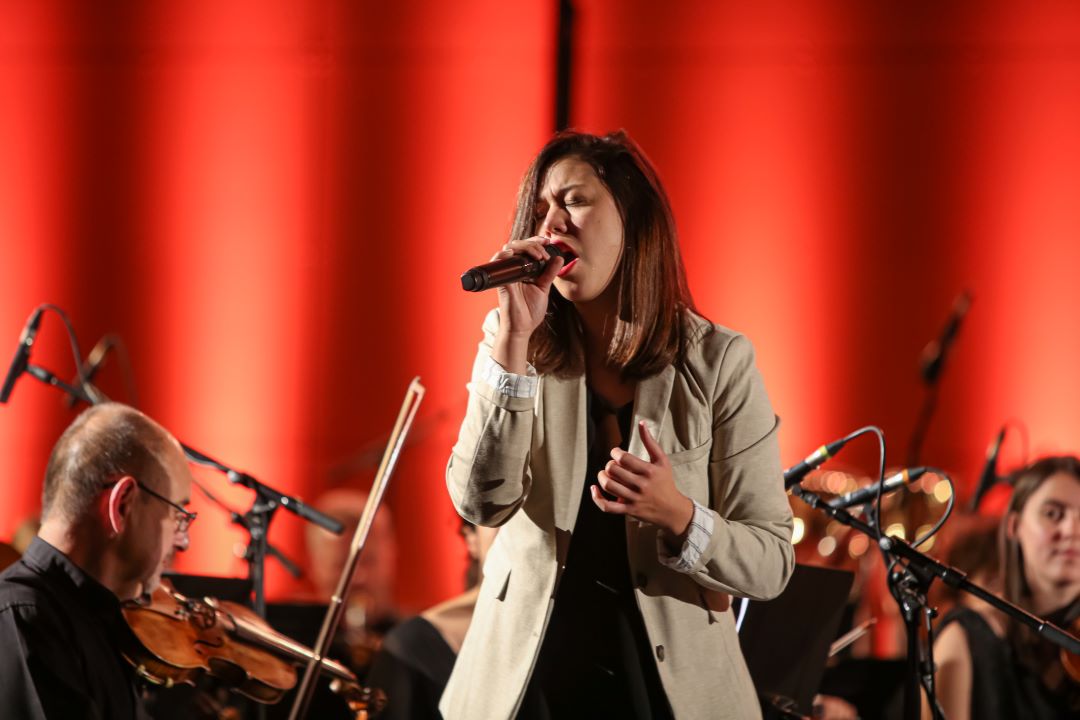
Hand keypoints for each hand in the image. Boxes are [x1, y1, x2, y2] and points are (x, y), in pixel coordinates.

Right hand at [491, 237, 562, 372]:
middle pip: (517, 245)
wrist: (522, 328)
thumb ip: (549, 273)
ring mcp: (506, 275)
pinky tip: (512, 254)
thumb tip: (559, 258)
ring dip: (523, 247)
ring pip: (508, 250)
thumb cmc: (530, 311)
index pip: (526, 249)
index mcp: (523, 270)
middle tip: (544, 248)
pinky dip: (502, 255)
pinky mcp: (501, 281)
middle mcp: (513, 270)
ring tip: (537, 254)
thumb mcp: (544, 288)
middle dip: (532, 243)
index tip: (548, 241)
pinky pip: (496, 263)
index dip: (535, 242)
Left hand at [591, 421, 693, 537]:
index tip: (617, 453)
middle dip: (609, 465)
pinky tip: (594, 488)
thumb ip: (650, 442)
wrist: (672, 510)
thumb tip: (641, 422)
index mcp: (649, 471)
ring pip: (609, 486)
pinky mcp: (629, 510)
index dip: (615, 453)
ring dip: (602, 477)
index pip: (623, 458)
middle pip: (613, 471)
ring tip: (605, 474)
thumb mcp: (662, 460)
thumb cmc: (665, 482)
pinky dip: (597, 498)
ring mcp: (634, 499)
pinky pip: (607, 506)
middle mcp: (641, 485)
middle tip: (613, 465)